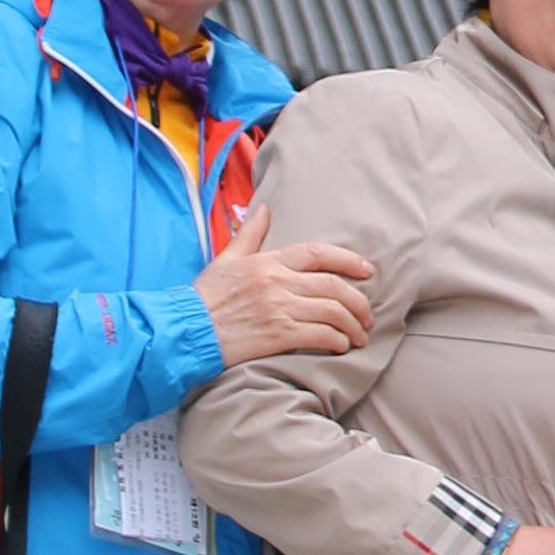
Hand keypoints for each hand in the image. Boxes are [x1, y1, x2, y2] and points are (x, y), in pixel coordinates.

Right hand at [209, 200, 375, 359]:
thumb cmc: (204, 297)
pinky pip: (320, 335)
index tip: (367, 270)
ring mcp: (279, 309)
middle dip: (359, 302)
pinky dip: (337, 341)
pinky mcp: (277, 335)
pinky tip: (341, 346)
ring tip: (359, 336)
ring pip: (332, 312)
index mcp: (268, 261)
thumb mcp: (226, 259)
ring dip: (352, 325)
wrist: (186, 331)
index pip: (319, 253)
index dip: (348, 260)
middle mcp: (278, 282)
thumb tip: (263, 209)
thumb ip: (249, 235)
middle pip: (334, 286)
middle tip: (367, 315)